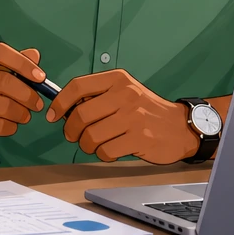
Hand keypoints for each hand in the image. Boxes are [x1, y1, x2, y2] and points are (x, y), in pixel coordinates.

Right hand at [0, 43, 46, 157]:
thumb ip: (13, 66)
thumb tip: (34, 54)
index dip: (23, 63)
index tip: (41, 77)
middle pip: (5, 81)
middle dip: (28, 95)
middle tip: (37, 105)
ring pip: (5, 106)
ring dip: (22, 114)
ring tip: (24, 116)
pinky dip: (11, 128)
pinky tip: (9, 126)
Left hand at [46, 70, 198, 163]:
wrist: (179, 127)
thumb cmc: (146, 111)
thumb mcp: (124, 92)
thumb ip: (98, 96)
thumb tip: (64, 108)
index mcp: (117, 79)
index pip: (78, 86)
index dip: (60, 102)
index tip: (53, 115)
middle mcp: (125, 95)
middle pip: (81, 114)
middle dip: (71, 130)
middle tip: (74, 135)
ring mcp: (133, 117)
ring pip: (91, 136)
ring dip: (87, 145)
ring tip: (96, 143)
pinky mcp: (139, 138)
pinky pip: (106, 151)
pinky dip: (103, 155)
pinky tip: (111, 150)